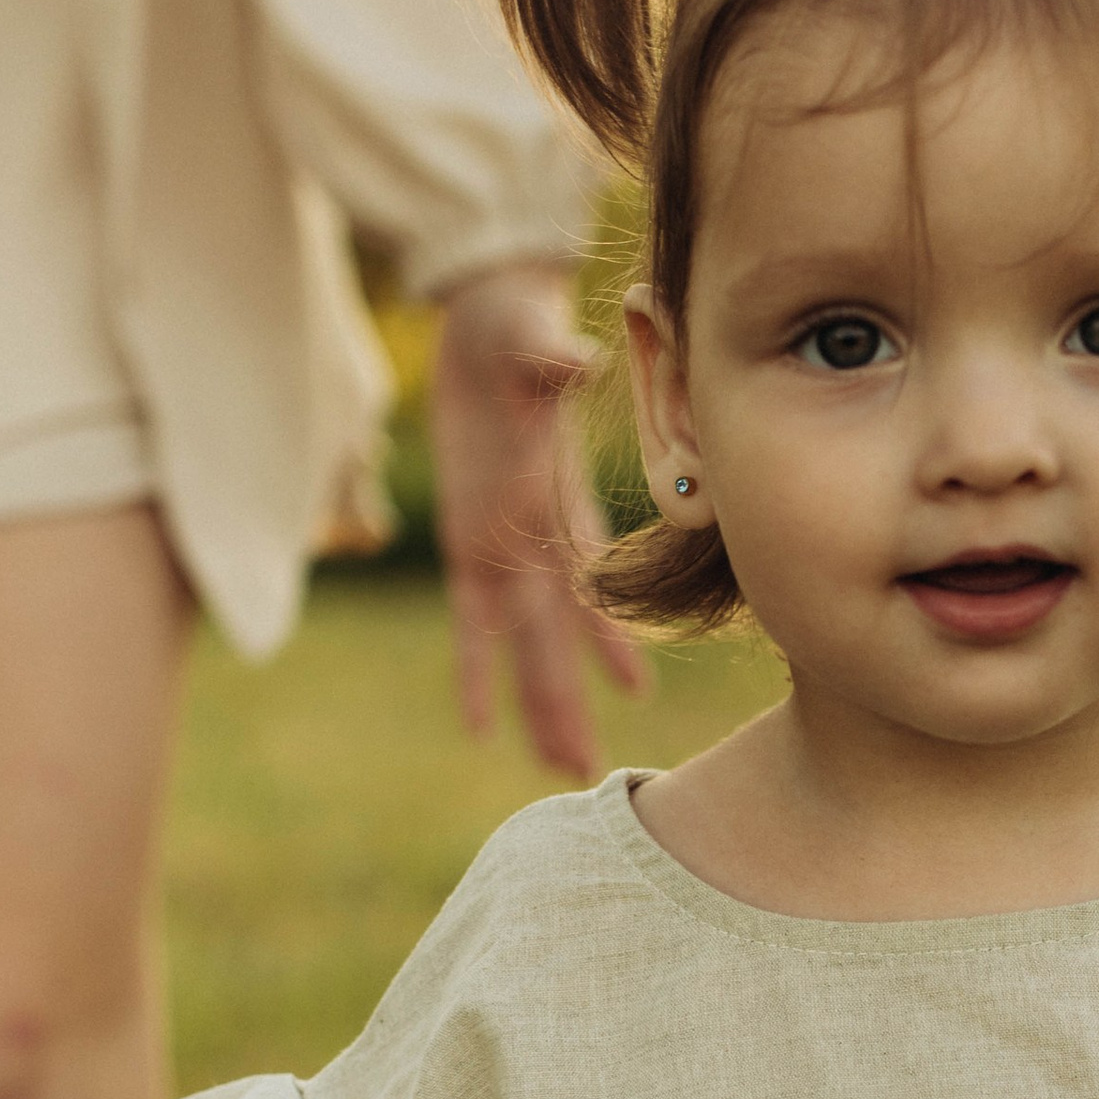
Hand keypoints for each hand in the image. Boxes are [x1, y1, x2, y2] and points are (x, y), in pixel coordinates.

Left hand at [429, 262, 651, 774]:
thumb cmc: (521, 329)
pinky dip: (476, 675)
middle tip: (587, 771)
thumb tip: (584, 359)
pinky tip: (484, 731)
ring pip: (523, 648)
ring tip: (562, 769)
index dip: (604, 636)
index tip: (631, 692)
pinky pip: (472, 626)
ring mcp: (506, 549)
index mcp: (560, 503)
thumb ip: (555, 363)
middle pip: (554, 640)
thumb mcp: (535, 344)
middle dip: (569, 703)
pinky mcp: (466, 547)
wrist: (492, 326)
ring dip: (539, 707)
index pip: (588, 580)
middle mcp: (540, 542)